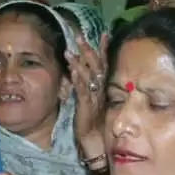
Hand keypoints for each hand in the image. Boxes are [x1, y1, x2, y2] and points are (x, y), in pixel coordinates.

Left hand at [68, 36, 107, 156]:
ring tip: (70, 50)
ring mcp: (94, 97)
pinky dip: (78, 78)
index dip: (103, 49)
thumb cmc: (92, 121)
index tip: (104, 33)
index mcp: (102, 87)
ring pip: (89, 75)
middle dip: (88, 50)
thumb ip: (87, 85)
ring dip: (79, 61)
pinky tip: (72, 69)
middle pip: (96, 66)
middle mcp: (100, 89)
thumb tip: (79, 71)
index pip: (104, 64)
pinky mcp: (87, 105)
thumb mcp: (90, 99)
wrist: (95, 140)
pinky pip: (83, 90)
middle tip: (80, 36)